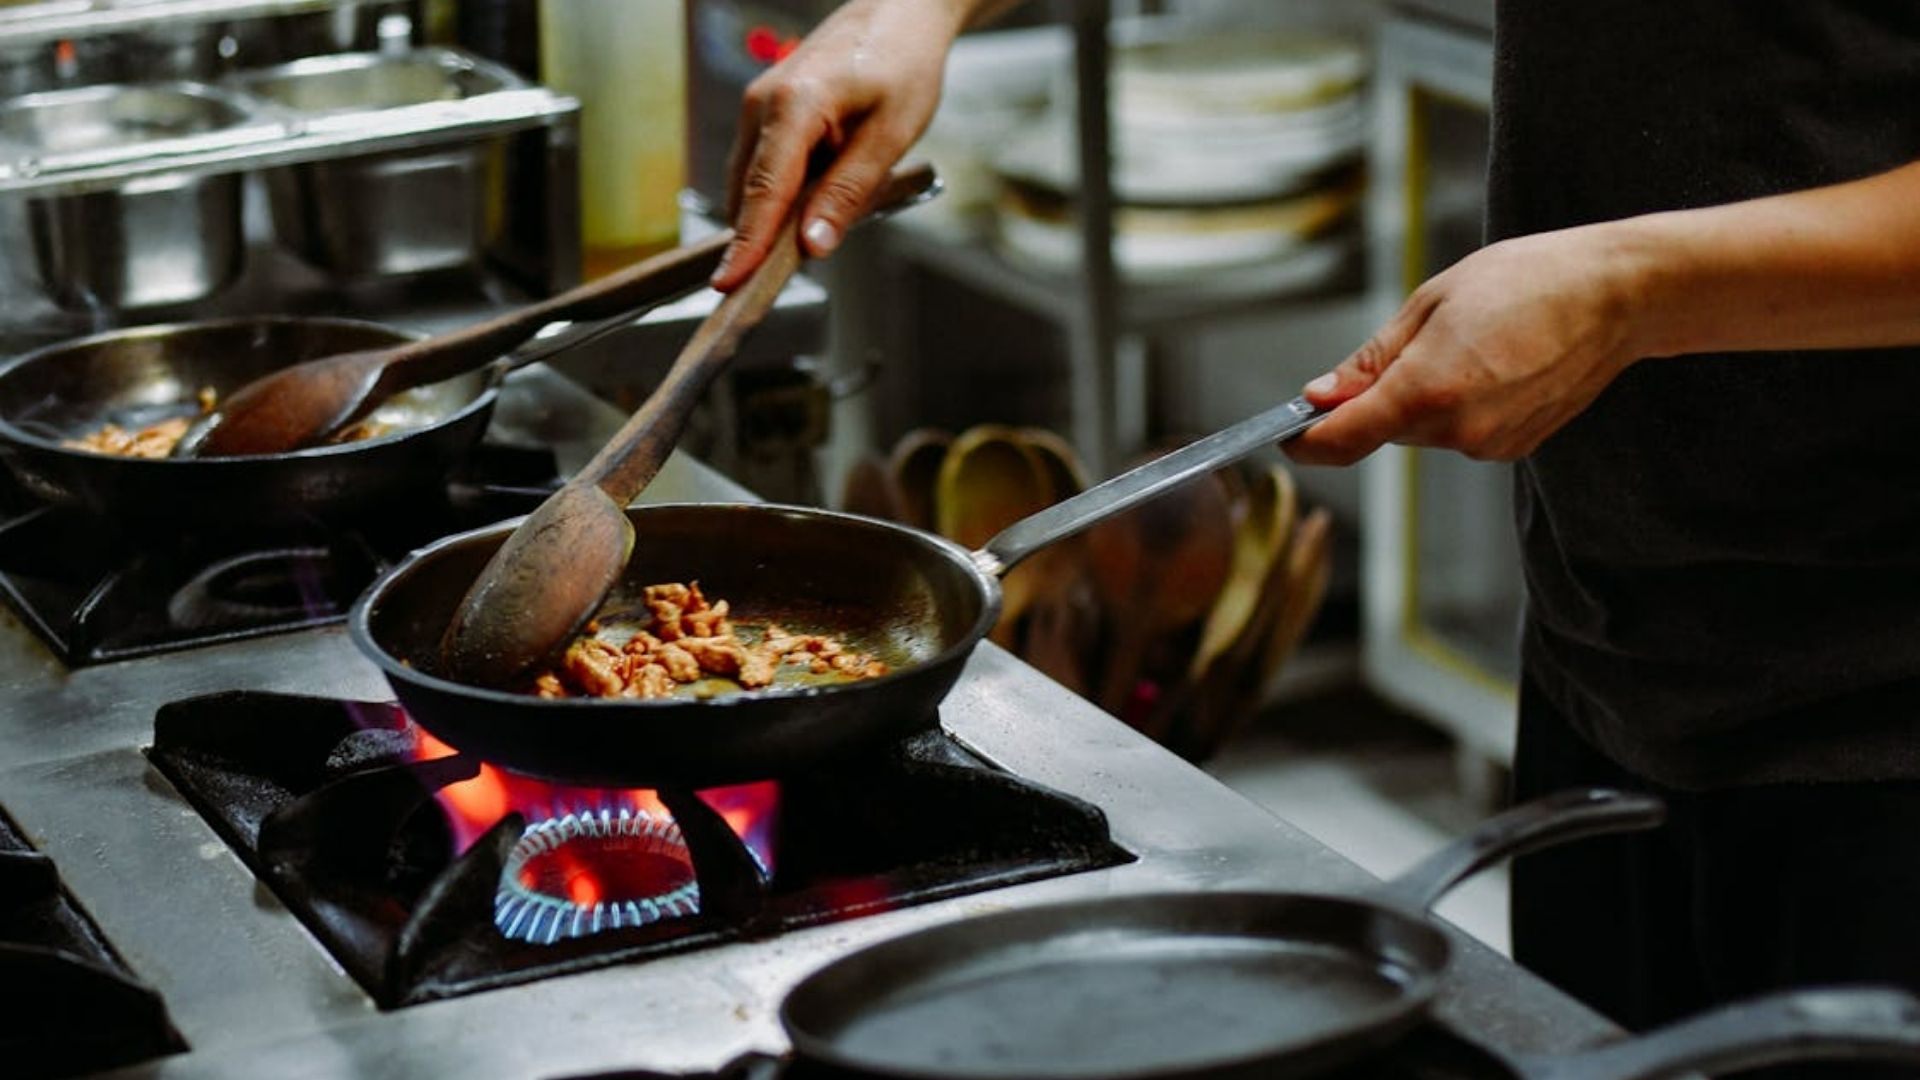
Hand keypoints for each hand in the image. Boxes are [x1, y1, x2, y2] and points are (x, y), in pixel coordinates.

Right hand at [712, 0, 964, 291]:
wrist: (899, 15)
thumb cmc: (902, 64)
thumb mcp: (890, 135)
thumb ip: (849, 193)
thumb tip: (814, 246)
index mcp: (794, 105)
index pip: (763, 191)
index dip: (748, 244)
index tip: (730, 285)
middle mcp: (762, 103)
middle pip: (748, 193)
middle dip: (759, 240)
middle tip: (777, 282)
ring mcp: (758, 106)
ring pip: (752, 184)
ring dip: (776, 216)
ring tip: (821, 225)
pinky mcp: (765, 112)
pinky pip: (763, 167)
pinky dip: (782, 194)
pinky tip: (818, 196)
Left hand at [1288, 224, 1651, 464]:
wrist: (1617, 294)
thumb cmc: (1526, 280)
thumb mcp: (1431, 302)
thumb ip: (1370, 360)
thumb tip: (1320, 395)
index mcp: (1426, 392)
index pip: (1340, 440)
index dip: (1305, 440)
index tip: (1287, 432)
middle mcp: (1456, 432)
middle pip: (1382, 430)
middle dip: (1379, 397)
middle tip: (1420, 338)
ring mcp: (1489, 445)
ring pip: (1423, 430)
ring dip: (1425, 397)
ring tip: (1473, 342)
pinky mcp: (1514, 448)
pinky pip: (1461, 431)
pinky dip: (1461, 404)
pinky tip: (1496, 363)